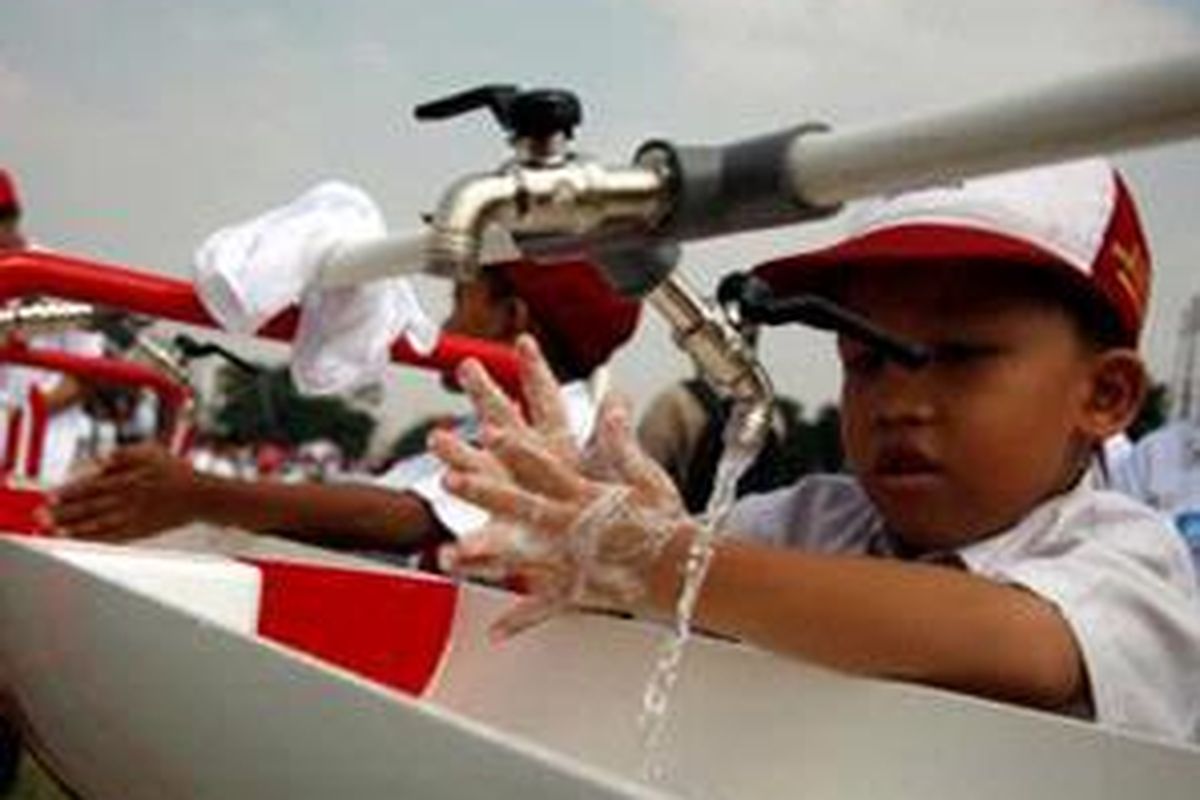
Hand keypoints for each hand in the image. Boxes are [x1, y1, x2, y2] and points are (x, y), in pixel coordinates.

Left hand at [45, 442, 200, 540]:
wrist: (200, 496)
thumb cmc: (174, 470)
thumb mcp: (150, 450)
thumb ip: (122, 453)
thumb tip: (97, 460)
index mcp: (129, 476)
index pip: (91, 484)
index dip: (68, 491)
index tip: (49, 497)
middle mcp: (129, 497)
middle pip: (90, 506)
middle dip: (63, 513)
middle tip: (42, 517)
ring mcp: (134, 516)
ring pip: (98, 523)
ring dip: (74, 528)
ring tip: (55, 531)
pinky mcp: (140, 530)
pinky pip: (112, 536)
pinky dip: (93, 539)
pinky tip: (79, 539)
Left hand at [429, 335, 687, 637]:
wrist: (685, 574)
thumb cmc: (665, 525)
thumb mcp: (647, 477)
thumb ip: (622, 441)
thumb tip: (613, 400)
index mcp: (587, 497)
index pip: (546, 466)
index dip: (517, 449)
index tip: (490, 432)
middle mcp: (573, 527)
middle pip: (521, 506)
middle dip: (484, 493)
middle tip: (449, 479)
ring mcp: (571, 562)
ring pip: (519, 556)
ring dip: (484, 555)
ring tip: (448, 556)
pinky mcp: (576, 593)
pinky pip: (543, 609)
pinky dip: (520, 620)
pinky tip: (493, 632)